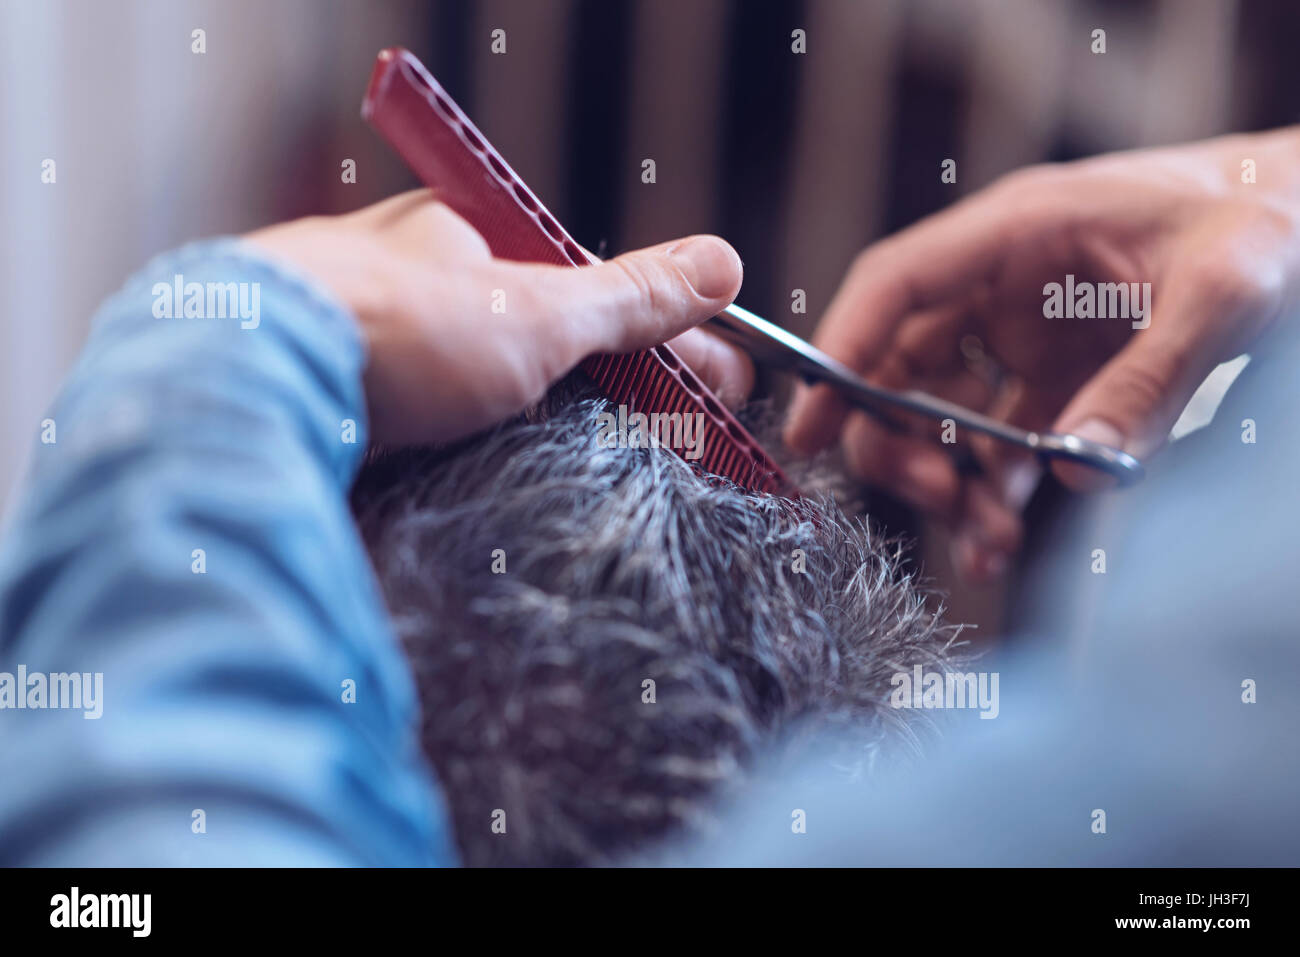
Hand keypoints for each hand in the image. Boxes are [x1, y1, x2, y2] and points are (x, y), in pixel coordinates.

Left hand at [246, 190, 746, 442]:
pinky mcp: (352, 420)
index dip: (671, 341)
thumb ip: (631, 296)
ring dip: (567, 433)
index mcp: (467, 242)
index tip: (726, 389)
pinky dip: (497, 461)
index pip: (597, 291)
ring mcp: (383, 357)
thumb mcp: (538, 310)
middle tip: (696, 444)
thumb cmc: (392, 326)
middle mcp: (422, 291)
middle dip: (629, 393)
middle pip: (552, 346)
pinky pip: (447, 440)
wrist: (245, 385)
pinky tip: (527, 491)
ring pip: (499, 397)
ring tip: (632, 478)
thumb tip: (721, 263)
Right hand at [785, 129, 1299, 582]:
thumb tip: (1074, 470)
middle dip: (897, 439)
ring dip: (947, 480)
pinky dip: (990, 491)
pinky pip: (998, 441)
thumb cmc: (1271, 219)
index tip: (809, 422)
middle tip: (939, 497)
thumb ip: (1151, 378)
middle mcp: (1005, 283)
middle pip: (900, 362)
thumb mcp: (1225, 288)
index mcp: (1021, 232)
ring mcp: (1025, 334)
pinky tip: (999, 538)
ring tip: (989, 539)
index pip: (897, 284)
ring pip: (940, 413)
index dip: (841, 349)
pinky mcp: (1055, 377)